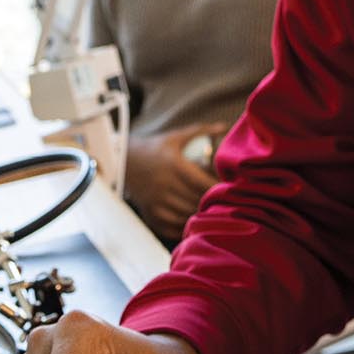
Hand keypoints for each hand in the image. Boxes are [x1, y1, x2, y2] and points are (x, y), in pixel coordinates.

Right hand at [124, 123, 228, 241]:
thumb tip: (224, 127)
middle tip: (224, 202)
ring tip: (210, 211)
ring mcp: (156, 202)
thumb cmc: (155, 148)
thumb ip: (200, 131)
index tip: (229, 189)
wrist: (124, 162)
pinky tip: (191, 218)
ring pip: (187, 216)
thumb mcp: (176, 137)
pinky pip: (174, 227)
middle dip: (212, 203)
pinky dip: (185, 225)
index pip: (204, 184)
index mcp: (174, 166)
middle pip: (198, 201)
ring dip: (199, 215)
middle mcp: (164, 185)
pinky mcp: (150, 215)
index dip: (218, 189)